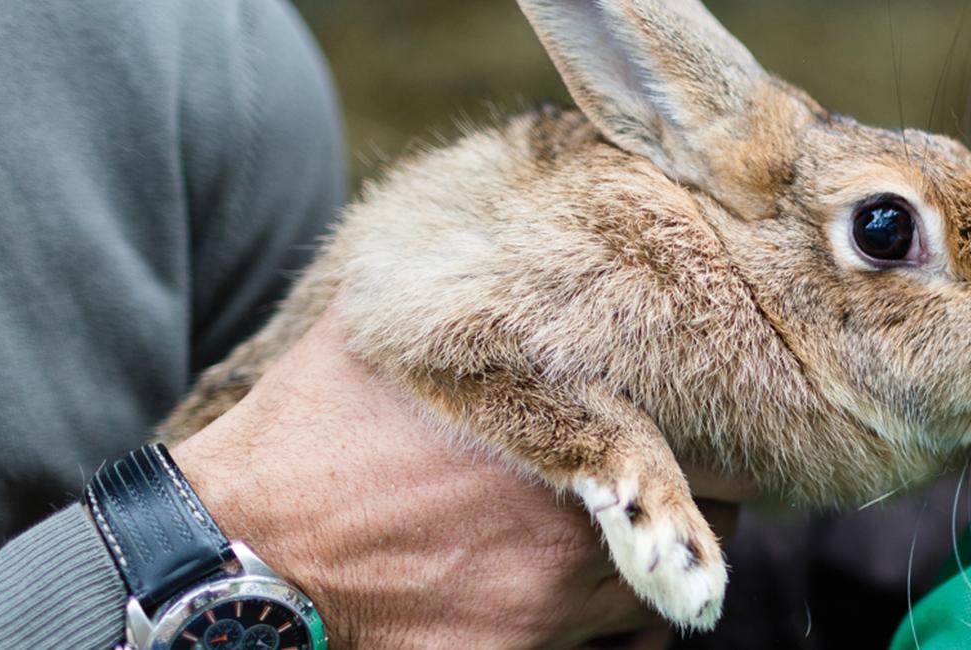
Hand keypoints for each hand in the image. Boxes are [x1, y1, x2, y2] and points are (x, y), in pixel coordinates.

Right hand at [171, 312, 741, 648]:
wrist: (245, 554)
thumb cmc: (318, 433)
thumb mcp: (398, 331)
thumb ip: (479, 293)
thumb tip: (525, 222)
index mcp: (573, 432)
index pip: (720, 447)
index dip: (725, 438)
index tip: (717, 429)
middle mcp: (580, 523)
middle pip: (716, 521)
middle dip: (700, 499)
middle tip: (668, 480)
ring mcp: (557, 604)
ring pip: (664, 589)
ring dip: (650, 561)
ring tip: (609, 533)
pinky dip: (614, 627)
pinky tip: (574, 596)